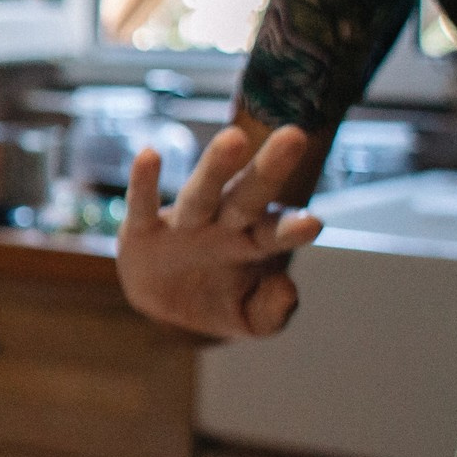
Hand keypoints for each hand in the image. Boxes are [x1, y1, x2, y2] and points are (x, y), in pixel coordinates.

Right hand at [115, 124, 324, 338]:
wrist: (165, 303)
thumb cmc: (219, 301)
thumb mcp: (250, 320)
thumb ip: (273, 311)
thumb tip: (287, 288)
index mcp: (255, 243)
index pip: (277, 232)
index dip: (292, 228)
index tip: (313, 223)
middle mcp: (223, 224)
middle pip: (248, 195)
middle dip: (269, 169)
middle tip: (294, 136)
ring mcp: (184, 223)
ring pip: (201, 193)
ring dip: (216, 167)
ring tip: (233, 138)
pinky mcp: (143, 229)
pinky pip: (144, 204)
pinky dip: (144, 182)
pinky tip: (149, 154)